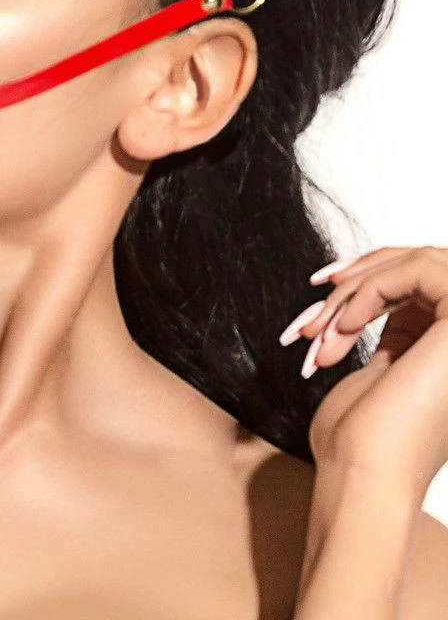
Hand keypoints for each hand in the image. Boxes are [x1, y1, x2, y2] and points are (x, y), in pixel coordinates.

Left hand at [280, 246, 447, 494]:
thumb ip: (394, 329)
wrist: (363, 476)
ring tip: (323, 330)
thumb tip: (366, 285)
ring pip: (419, 263)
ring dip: (358, 287)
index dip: (370, 276)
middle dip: (359, 279)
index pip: (424, 283)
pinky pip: (419, 270)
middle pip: (422, 266)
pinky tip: (344, 326)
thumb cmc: (361, 439)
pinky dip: (372, 286)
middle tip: (316, 307)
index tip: (321, 292)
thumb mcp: (384, 369)